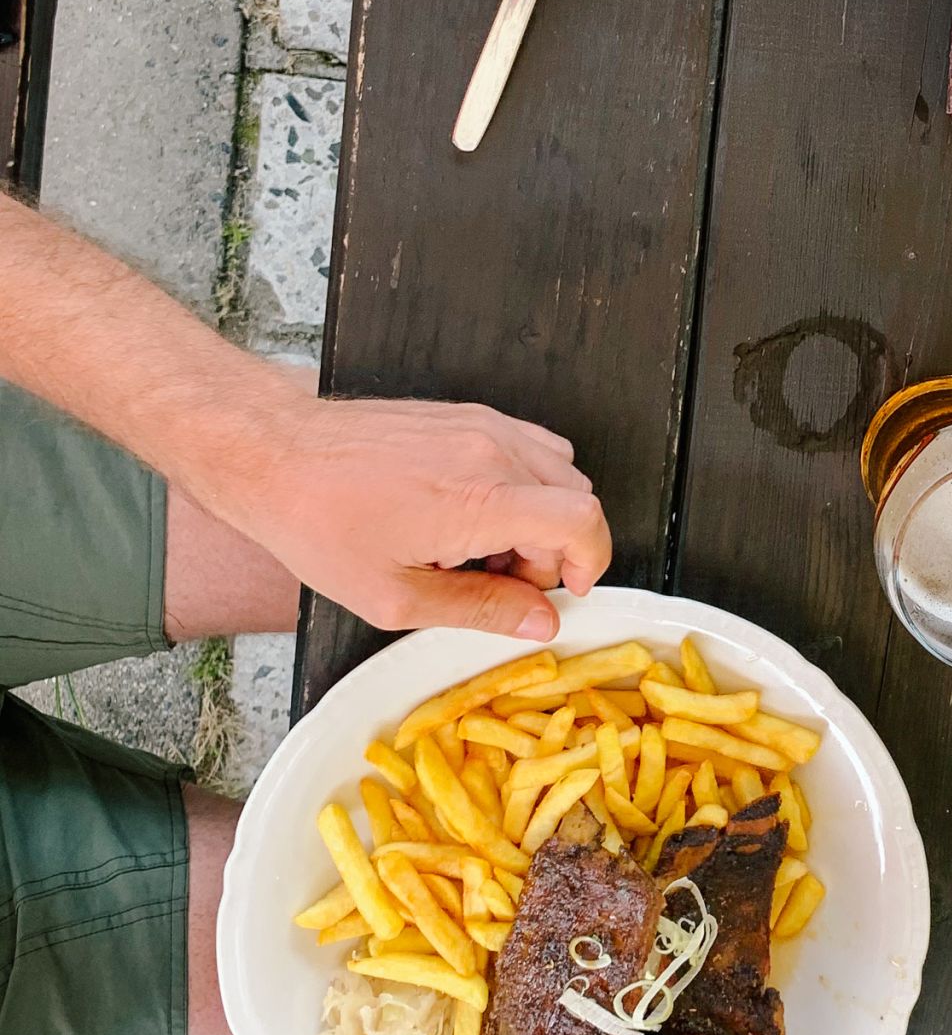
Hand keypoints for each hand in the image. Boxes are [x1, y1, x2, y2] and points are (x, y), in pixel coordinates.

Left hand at [214, 372, 611, 639]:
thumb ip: (479, 610)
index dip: (591, 561)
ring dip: (539, 515)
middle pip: (575, 499)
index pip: (583, 521)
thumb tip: (538, 621)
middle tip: (502, 580)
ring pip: (557, 470)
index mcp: (480, 498)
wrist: (276, 453)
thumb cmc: (318, 521)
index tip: (568, 588)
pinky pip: (526, 447)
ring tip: (482, 547)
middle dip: (555, 549)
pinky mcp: (466, 414)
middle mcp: (492, 450)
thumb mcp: (394, 596)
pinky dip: (519, 485)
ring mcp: (481, 424)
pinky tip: (469, 513)